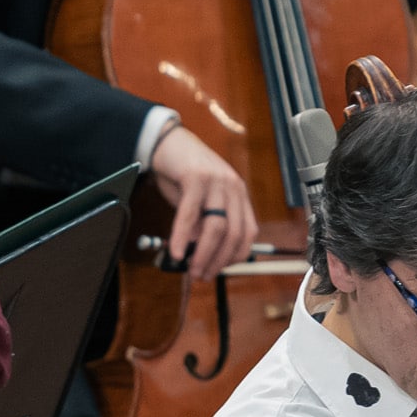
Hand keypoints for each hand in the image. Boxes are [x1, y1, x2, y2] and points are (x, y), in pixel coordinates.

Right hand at [147, 124, 257, 276]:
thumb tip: (199, 253)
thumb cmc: (184, 174)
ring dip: (204, 253)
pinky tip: (176, 251)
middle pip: (233, 233)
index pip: (248, 233)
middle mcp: (232, 188)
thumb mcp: (200, 201)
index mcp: (238, 195)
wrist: (168, 142)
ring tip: (192, 268)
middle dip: (219, 260)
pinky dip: (182, 236)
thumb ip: (203, 225)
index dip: (235, 256)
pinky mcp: (195, 178)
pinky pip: (190, 214)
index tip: (219, 269)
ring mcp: (216, 182)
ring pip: (216, 227)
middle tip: (203, 275)